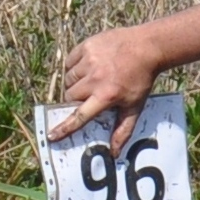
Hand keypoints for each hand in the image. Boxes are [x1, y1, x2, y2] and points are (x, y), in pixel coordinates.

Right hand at [53, 26, 161, 148]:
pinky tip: (91, 66)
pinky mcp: (86, 47)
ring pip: (68, 79)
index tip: (52, 136)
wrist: (147, 47)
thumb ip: (124, 129)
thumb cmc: (141, 79)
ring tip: (93, 79)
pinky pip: (69, 62)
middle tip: (89, 95)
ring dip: (75, 83)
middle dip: (76, 99)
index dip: (65, 128)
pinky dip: (75, 66)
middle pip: (70, 97)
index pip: (80, 116)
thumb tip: (114, 152)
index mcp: (107, 95)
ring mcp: (89, 61)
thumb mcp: (136, 105)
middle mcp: (95, 79)